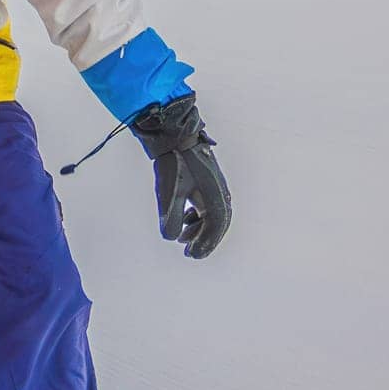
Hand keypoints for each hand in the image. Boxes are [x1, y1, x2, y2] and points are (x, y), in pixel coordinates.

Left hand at [131, 94, 231, 259]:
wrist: (174, 134)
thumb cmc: (173, 162)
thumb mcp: (169, 191)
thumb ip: (170, 216)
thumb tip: (171, 238)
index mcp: (215, 198)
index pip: (215, 228)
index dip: (205, 244)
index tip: (192, 255)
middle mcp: (220, 193)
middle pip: (216, 224)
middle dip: (204, 240)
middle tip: (190, 253)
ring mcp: (214, 186)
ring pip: (211, 215)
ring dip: (199, 228)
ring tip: (182, 237)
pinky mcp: (206, 181)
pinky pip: (206, 205)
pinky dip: (197, 216)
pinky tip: (183, 218)